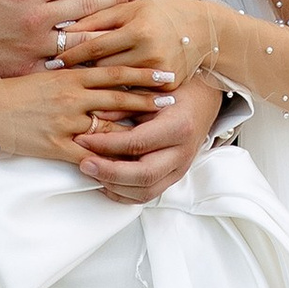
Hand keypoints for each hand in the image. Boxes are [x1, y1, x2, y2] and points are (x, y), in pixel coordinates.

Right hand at [0, 54, 164, 164]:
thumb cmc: (12, 88)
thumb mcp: (45, 73)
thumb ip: (71, 73)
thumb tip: (94, 69)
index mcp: (71, 76)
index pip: (114, 72)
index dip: (142, 73)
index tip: (166, 72)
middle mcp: (72, 97)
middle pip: (119, 97)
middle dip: (148, 99)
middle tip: (175, 99)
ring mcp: (65, 122)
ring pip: (108, 128)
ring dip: (134, 130)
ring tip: (158, 131)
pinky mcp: (54, 145)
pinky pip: (86, 156)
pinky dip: (106, 160)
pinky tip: (125, 164)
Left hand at [52, 0, 222, 87]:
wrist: (205, 28)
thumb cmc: (163, 12)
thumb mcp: (132, 7)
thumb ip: (99, 17)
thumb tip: (64, 28)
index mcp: (138, 29)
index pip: (95, 45)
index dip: (71, 54)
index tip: (52, 61)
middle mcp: (149, 52)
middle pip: (102, 68)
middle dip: (82, 71)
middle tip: (58, 77)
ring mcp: (160, 72)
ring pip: (116, 85)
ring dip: (97, 87)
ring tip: (75, 92)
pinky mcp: (168, 87)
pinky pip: (135, 96)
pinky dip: (119, 98)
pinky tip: (103, 103)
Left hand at [76, 73, 226, 205]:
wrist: (204, 102)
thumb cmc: (179, 92)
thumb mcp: (151, 91)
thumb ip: (124, 105)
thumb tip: (93, 116)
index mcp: (179, 127)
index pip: (138, 143)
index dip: (107, 144)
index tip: (83, 140)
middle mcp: (182, 153)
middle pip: (143, 175)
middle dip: (108, 172)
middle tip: (84, 164)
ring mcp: (179, 169)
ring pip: (144, 192)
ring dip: (114, 186)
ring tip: (92, 172)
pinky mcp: (173, 178)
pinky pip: (146, 196)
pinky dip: (123, 193)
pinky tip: (106, 182)